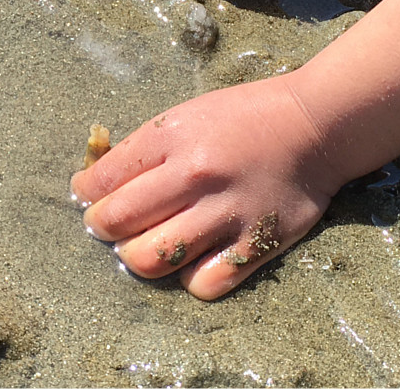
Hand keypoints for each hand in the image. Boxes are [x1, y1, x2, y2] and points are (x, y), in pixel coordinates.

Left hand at [70, 74, 344, 299]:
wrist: (314, 125)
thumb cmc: (244, 118)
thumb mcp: (188, 115)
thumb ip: (147, 149)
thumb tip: (98, 184)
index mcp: (173, 136)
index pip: (103, 179)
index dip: (85, 193)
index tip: (88, 198)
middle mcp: (195, 174)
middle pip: (119, 221)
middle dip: (102, 228)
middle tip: (108, 227)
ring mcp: (226, 211)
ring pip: (151, 259)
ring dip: (137, 257)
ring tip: (143, 247)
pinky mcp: (257, 241)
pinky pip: (204, 282)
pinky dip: (189, 277)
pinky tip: (192, 259)